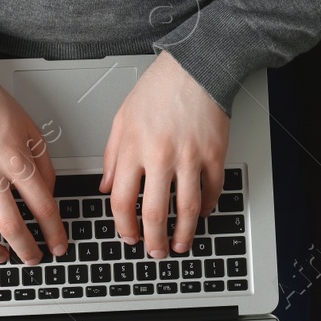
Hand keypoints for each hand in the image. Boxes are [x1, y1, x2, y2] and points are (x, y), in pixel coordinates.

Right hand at [0, 59, 69, 266]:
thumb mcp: (31, 130)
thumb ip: (43, 165)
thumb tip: (48, 196)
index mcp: (15, 160)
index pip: (43, 207)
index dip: (55, 231)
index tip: (59, 244)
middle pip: (11, 226)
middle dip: (27, 249)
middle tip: (34, 257)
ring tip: (2, 256)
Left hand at [101, 49, 229, 259]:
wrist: (196, 68)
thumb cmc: (159, 89)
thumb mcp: (122, 119)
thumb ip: (112, 156)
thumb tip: (106, 187)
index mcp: (133, 148)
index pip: (122, 200)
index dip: (123, 225)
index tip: (128, 236)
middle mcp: (160, 155)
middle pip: (153, 212)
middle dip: (153, 240)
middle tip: (155, 252)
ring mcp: (189, 156)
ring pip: (186, 208)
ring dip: (183, 233)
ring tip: (181, 244)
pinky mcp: (214, 154)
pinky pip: (212, 190)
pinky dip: (208, 206)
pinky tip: (202, 213)